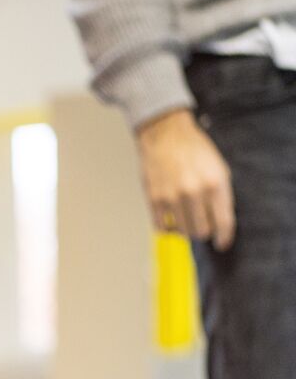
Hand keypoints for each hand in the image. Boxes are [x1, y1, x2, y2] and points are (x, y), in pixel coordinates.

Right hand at [136, 109, 234, 249]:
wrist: (166, 135)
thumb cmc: (194, 151)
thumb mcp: (218, 169)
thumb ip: (220, 196)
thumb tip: (219, 223)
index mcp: (215, 183)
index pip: (223, 221)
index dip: (224, 237)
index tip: (222, 243)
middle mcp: (194, 192)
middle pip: (201, 231)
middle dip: (203, 230)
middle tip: (202, 222)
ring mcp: (172, 197)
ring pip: (182, 231)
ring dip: (185, 228)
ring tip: (186, 217)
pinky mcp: (154, 200)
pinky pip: (161, 227)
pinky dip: (168, 226)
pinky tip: (171, 217)